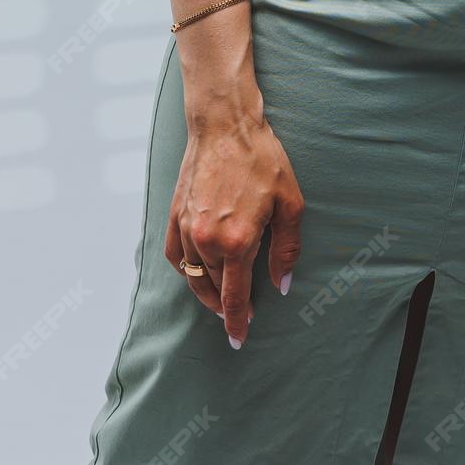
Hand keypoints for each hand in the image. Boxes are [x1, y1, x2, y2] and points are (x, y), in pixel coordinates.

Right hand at [164, 101, 303, 346]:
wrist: (225, 124)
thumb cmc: (262, 159)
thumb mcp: (290, 203)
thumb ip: (287, 249)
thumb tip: (282, 284)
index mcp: (237, 240)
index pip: (235, 298)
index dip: (238, 322)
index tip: (239, 340)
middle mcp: (206, 240)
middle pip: (214, 290)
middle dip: (226, 307)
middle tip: (239, 315)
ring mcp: (186, 228)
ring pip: (193, 277)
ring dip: (207, 292)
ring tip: (220, 299)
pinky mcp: (174, 215)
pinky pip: (174, 256)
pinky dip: (185, 270)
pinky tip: (197, 273)